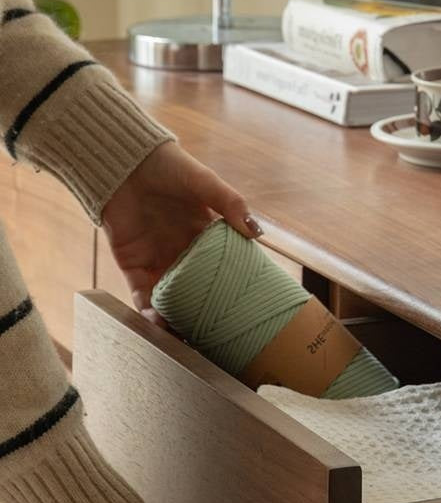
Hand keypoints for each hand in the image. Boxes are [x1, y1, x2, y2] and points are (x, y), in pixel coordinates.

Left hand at [102, 141, 262, 324]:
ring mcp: (158, 262)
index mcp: (205, 237)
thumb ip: (231, 204)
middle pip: (198, 291)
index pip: (223, 269)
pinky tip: (161, 326)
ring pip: (172, 300)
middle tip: (220, 338)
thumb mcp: (205, 182)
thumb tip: (256, 233)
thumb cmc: (167, 166)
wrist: (122, 160)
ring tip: (190, 342)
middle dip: (206, 313)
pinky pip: (142, 296)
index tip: (246, 310)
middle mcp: (183, 253)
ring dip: (178, 321)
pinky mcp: (133, 266)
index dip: (232, 289)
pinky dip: (150, 313)